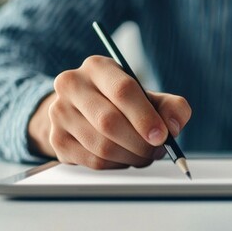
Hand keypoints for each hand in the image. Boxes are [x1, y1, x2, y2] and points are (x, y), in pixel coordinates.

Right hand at [29, 55, 191, 168]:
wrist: (84, 110)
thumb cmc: (123, 102)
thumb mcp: (149, 96)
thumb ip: (171, 106)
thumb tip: (174, 126)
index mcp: (97, 67)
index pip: (122, 91)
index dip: (145, 117)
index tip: (163, 136)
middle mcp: (72, 85)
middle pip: (109, 122)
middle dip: (141, 143)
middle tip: (158, 150)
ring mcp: (60, 113)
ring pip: (102, 146)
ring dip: (132, 157)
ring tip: (145, 154)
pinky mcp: (57, 140)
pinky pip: (93, 162)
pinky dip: (117, 165)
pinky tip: (125, 157)